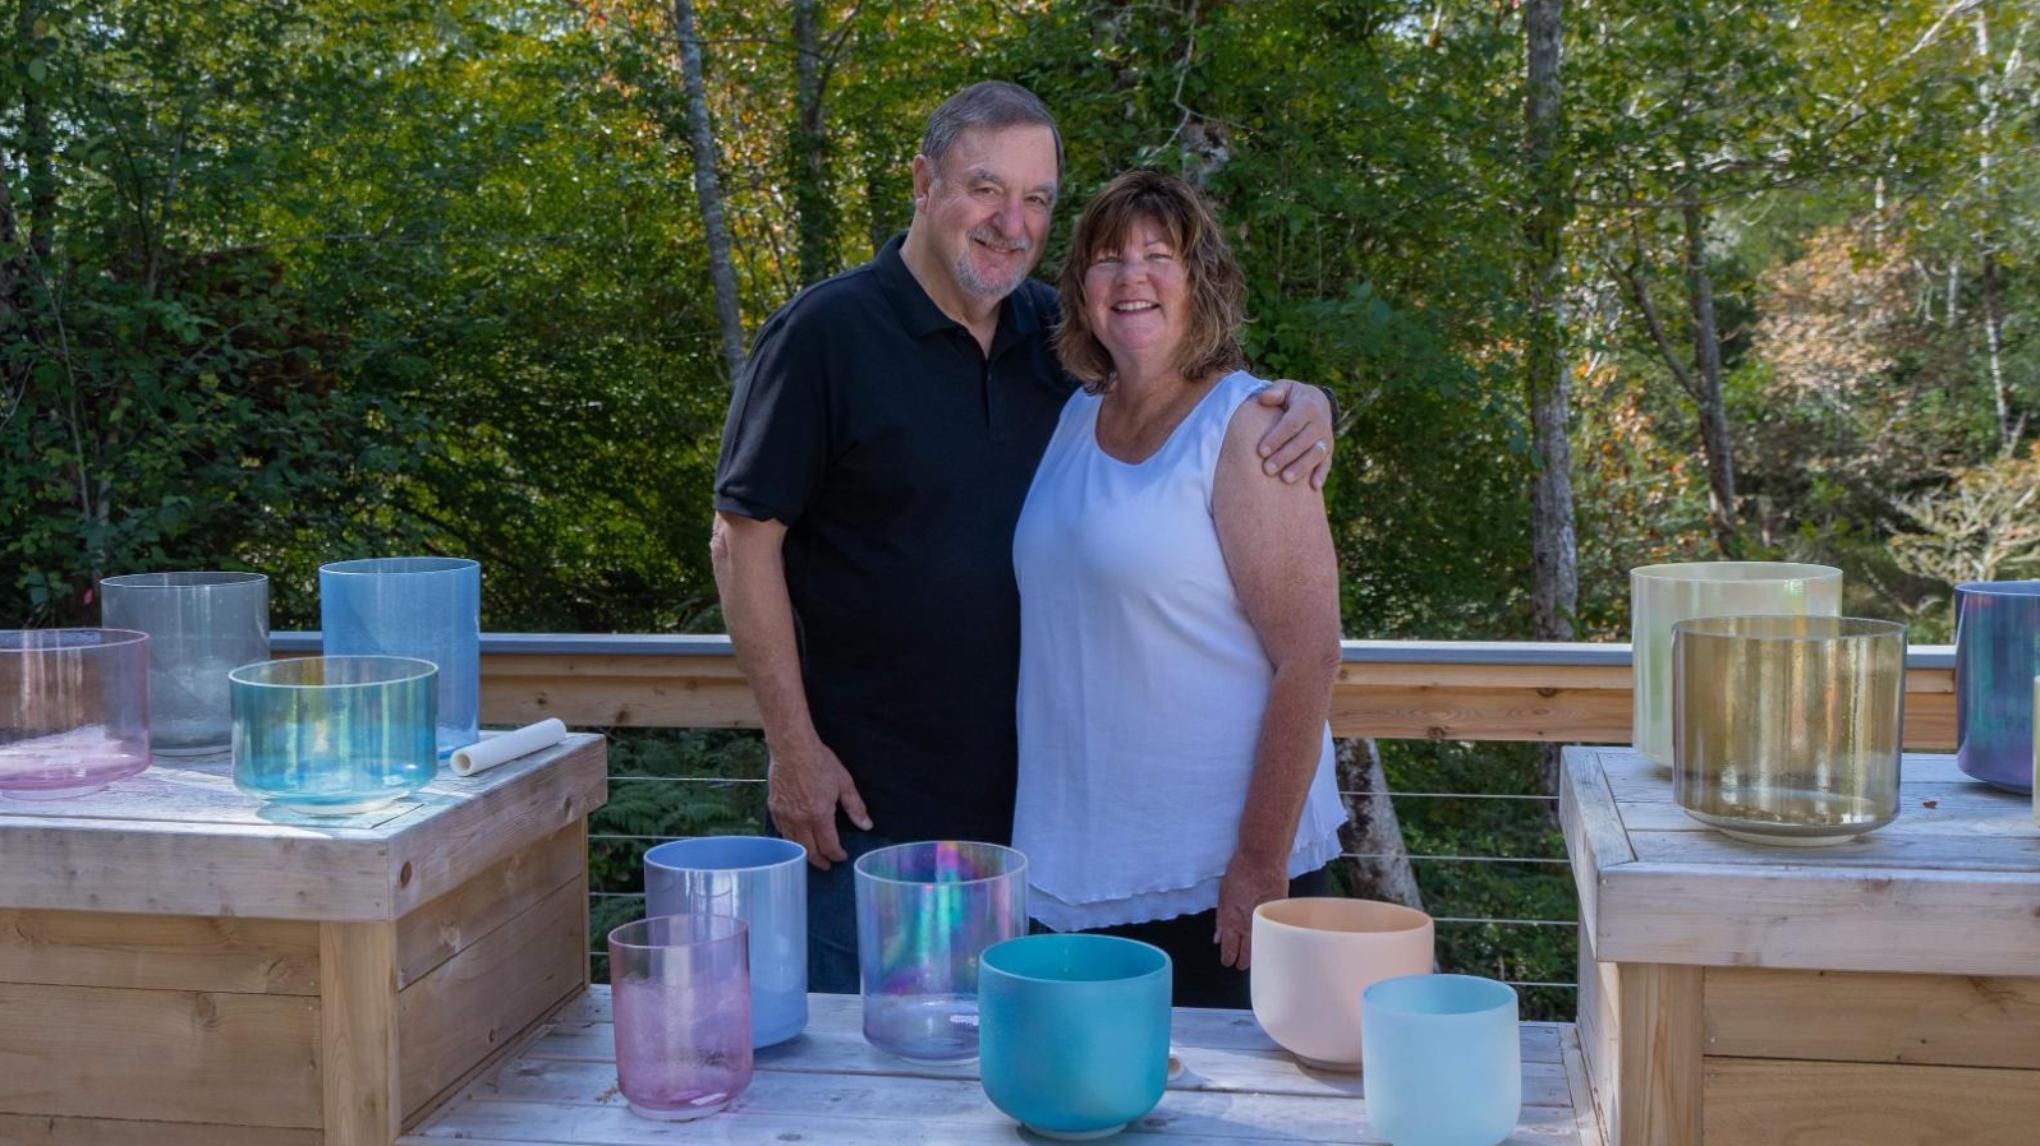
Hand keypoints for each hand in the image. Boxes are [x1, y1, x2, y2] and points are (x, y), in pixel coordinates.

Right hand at [766, 737, 872, 870]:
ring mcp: (784, 815)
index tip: (842, 857)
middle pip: (809, 851)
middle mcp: (800, 820)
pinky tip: (797, 840)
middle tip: (827, 865)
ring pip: (793, 845)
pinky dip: (790, 841)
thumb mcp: (844, 782)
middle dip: (820, 861)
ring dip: (804, 854)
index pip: (829, 846)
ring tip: (812, 856)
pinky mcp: (774, 808)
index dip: (837, 855)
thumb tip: (866, 825)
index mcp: (819, 815)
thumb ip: (855, 807)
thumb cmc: (819, 761)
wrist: (792, 747)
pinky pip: (781, 833)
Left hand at [1214, 851, 1289, 969]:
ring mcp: (1267, 923)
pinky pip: (1276, 933)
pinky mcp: (1281, 916)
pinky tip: (1271, 939)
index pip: (1230, 952)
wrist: (1262, 860)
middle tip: (1241, 964)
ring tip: (1256, 956)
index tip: (1227, 961)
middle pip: (1247, 957)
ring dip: (1258, 954)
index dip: (1228, 959)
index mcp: (1233, 923)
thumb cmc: (1239, 874)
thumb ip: (1221, 921)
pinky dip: (1272, 937)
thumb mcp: (1223, 897)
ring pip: (1263, 949)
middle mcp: (1250, 927)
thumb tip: (1218, 939)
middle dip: (1243, 962)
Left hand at [1253, 380, 1334, 489]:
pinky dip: (1322, 474)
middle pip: (1302, 442)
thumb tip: (1264, 398)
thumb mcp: (1285, 388)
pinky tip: (1313, 487)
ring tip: (1285, 479)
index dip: (1277, 437)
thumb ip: (1275, 392)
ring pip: (1315, 454)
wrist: (1317, 401)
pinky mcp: (1329, 450)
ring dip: (1301, 467)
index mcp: (1308, 406)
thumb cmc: (1293, 397)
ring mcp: (1326, 437)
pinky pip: (1327, 463)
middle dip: (1285, 456)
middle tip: (1267, 469)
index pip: (1291, 424)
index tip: (1261, 451)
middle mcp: (1320, 422)